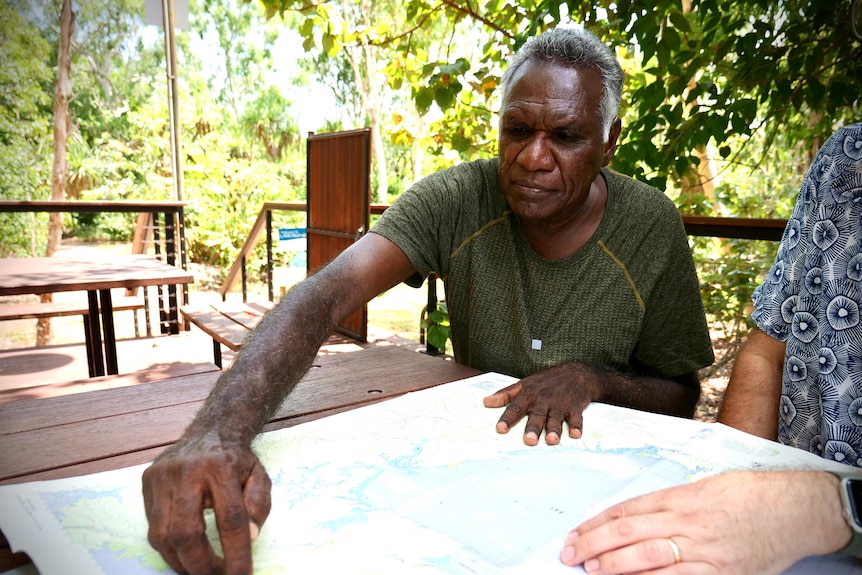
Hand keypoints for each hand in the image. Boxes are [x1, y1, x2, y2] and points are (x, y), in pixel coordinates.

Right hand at [142, 434, 271, 574]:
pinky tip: (183, 552)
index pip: (230, 519)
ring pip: (162, 534)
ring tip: (197, 570)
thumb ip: (258, 506)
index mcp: (222, 466)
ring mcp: (162, 476)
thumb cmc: (237, 459)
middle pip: (186, 532)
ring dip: (180, 561)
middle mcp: (187, 470)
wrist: (212, 428)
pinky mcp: (147, 481)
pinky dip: (168, 546)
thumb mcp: (259, 476)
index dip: (236, 554)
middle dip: (200, 565)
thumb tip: (248, 537)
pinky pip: (152, 526)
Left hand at [482, 363, 598, 445]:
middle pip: (537, 415)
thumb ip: (506, 394)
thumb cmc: (547, 380)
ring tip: (552, 440)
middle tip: (529, 440)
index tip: (500, 429)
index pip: (516, 407)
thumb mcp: (525, 383)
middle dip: (533, 428)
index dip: (507, 418)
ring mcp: (560, 403)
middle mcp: (544, 400)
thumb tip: (486, 402)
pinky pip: (576, 418)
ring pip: (556, 418)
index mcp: (530, 394)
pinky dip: (577, 426)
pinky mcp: (575, 407)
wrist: (576, 372)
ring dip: (555, 429)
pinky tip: (576, 435)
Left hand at [559, 470, 849, 573]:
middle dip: (595, 544)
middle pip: (629, 532)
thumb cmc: (750, 494)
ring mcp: (705, 549)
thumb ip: (670, 503)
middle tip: (571, 553)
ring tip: (591, 569)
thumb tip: (632, 519)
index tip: (576, 533)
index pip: (627, 510)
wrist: (796, 509)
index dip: (597, 523)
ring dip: (615, 566)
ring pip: (649, 558)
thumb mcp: (705, 487)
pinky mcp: (722, 573)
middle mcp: (688, 521)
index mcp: (681, 497)